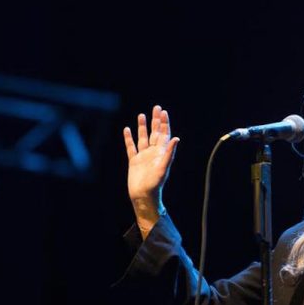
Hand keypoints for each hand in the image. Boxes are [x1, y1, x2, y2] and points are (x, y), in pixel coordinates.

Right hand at [123, 105, 179, 227]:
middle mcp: (153, 153)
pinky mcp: (134, 161)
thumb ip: (169, 153)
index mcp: (161, 153)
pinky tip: (127, 129)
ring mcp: (143, 156)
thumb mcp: (163, 167)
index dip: (164, 123)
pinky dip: (129, 139)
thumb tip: (177, 138)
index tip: (163, 112)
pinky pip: (131, 147)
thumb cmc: (155, 184)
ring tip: (142, 115)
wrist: (143, 196)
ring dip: (142, 127)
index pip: (164, 134)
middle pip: (155, 133)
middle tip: (156, 108)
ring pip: (143, 138)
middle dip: (155, 121)